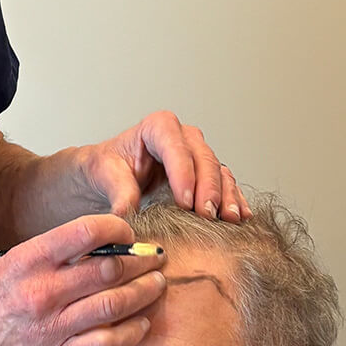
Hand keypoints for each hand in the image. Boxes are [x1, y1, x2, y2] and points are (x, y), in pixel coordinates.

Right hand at [0, 214, 166, 345]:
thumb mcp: (8, 265)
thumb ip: (49, 255)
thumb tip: (95, 243)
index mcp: (28, 260)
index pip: (85, 232)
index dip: (117, 227)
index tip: (128, 229)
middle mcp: (42, 291)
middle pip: (109, 269)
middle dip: (140, 260)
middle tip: (155, 256)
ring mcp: (51, 326)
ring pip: (113, 305)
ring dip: (143, 293)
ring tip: (157, 285)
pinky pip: (105, 344)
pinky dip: (130, 332)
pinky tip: (142, 323)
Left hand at [76, 111, 250, 221]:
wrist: (111, 177)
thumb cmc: (108, 168)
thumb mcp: (105, 174)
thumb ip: (119, 190)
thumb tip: (127, 211)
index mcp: (156, 128)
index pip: (174, 144)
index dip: (183, 171)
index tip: (184, 200)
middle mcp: (182, 138)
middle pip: (202, 158)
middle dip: (208, 187)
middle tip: (206, 214)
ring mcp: (196, 156)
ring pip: (219, 171)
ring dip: (226, 195)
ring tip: (229, 218)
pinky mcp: (206, 177)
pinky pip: (226, 185)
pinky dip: (234, 200)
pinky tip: (240, 216)